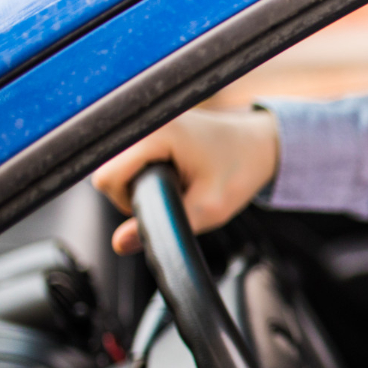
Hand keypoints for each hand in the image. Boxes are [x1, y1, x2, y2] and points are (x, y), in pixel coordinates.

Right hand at [92, 109, 279, 254]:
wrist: (260, 145)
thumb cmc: (240, 170)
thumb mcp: (210, 207)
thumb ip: (166, 226)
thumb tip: (120, 244)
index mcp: (155, 134)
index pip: (107, 178)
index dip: (129, 202)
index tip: (166, 201)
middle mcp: (145, 122)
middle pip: (109, 173)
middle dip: (135, 193)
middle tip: (177, 192)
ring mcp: (146, 122)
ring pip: (117, 167)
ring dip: (141, 184)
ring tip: (178, 181)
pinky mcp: (150, 127)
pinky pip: (129, 158)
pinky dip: (146, 172)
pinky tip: (173, 172)